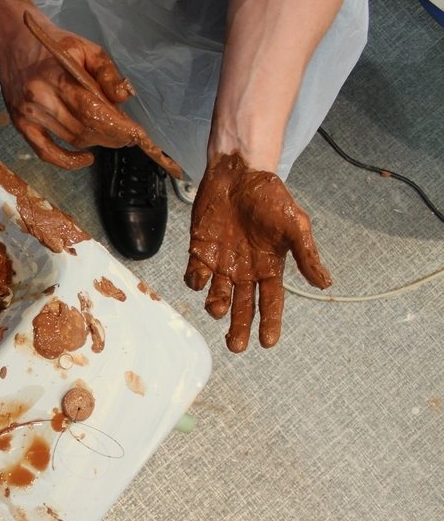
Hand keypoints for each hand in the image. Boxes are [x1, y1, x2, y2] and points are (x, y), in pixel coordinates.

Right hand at [0, 11, 146, 169]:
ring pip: (70, 140)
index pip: (93, 110)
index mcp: (58, 77)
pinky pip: (45, 152)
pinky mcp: (21, 125)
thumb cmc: (53, 45)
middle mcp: (41, 99)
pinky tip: (85, 158)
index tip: (136, 133)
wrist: (12, 43)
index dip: (117, 126)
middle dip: (111, 137)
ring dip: (95, 143)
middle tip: (128, 137)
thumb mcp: (86, 48)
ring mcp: (29, 115)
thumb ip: (106, 73)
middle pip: (83, 129)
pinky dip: (67, 161)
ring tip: (111, 138)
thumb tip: (124, 98)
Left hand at [184, 152, 331, 351]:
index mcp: (269, 268)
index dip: (269, 324)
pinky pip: (195, 275)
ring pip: (217, 296)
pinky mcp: (200, 252)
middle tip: (236, 346)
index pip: (270, 303)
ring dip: (217, 306)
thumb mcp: (294, 225)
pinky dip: (196, 281)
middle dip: (239, 328)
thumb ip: (307, 255)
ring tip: (219, 309)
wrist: (238, 174)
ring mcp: (221, 263)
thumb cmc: (271, 198)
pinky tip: (201, 279)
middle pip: (241, 308)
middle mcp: (244, 271)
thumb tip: (326, 284)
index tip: (267, 343)